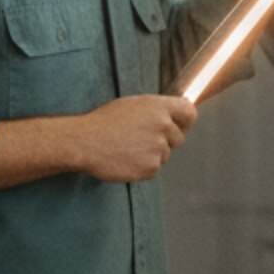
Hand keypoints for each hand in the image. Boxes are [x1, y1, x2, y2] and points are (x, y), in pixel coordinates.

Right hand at [71, 94, 196, 182]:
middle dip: (166, 140)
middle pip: (179, 138)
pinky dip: (143, 166)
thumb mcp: (132, 106)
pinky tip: (126, 158)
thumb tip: (175, 116)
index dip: (184, 121)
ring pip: (166, 154)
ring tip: (128, 148)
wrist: (84, 142)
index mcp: (158, 107)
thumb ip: (156, 110)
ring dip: (152, 154)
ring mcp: (158, 147)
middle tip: (141, 139)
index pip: (189, 113)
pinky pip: (154, 168)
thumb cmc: (104, 122)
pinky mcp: (151, 167)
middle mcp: (163, 126)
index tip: (179, 126)